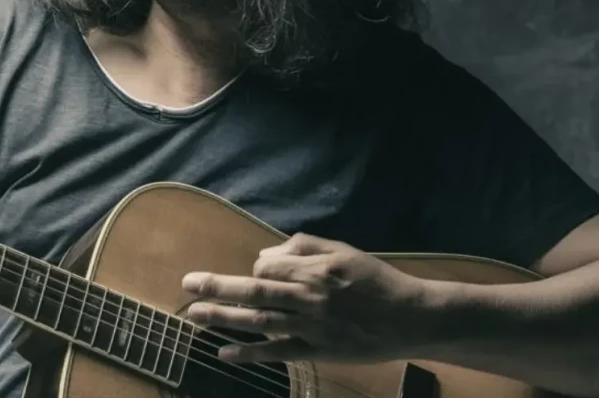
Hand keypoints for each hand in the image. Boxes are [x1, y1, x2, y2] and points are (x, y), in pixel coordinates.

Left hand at [182, 233, 437, 363]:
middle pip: (256, 289)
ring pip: (260, 320)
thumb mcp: (344, 250)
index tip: (259, 271)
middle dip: (218, 285)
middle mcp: (309, 297)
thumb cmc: (376, 280)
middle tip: (187, 283)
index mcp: (316, 269)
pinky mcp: (317, 351)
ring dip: (224, 317)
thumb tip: (268, 251)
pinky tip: (224, 352)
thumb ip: (305, 246)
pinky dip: (250, 353)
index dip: (256, 266)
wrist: (411, 318)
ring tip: (194, 314)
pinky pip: (277, 352)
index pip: (268, 264)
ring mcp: (311, 327)